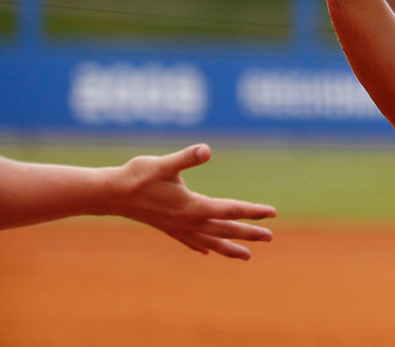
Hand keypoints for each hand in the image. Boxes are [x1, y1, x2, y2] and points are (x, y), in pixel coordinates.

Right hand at [108, 144, 275, 259]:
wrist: (110, 194)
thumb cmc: (138, 176)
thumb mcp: (164, 164)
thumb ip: (186, 158)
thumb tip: (206, 150)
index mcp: (193, 207)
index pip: (230, 210)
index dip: (252, 211)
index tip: (272, 213)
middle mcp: (189, 222)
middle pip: (225, 229)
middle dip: (249, 233)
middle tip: (270, 237)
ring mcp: (178, 228)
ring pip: (210, 241)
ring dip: (230, 247)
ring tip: (247, 256)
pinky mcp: (168, 229)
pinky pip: (190, 242)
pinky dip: (202, 246)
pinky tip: (207, 252)